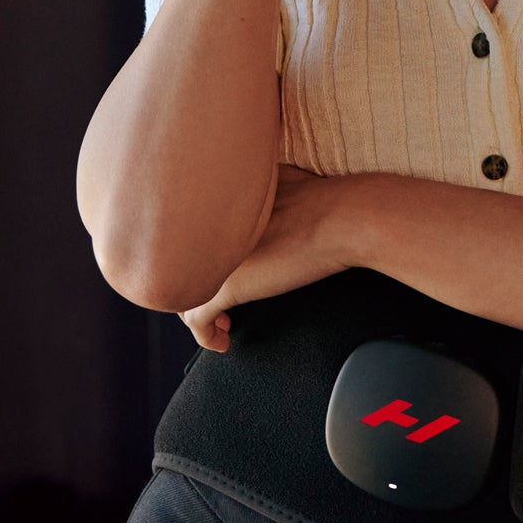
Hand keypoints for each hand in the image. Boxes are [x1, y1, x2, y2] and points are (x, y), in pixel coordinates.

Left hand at [178, 163, 364, 352]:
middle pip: (179, 261)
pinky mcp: (227, 287)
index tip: (211, 267)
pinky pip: (197, 320)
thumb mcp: (275, 182)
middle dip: (194, 282)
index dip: (194, 253)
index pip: (184, 232)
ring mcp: (213, 257)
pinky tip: (222, 340)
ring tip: (219, 320)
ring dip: (197, 309)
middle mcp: (204, 226)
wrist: (343, 217)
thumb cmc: (324, 199)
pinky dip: (206, 335)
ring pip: (183, 290)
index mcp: (215, 199)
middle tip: (212, 297)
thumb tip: (257, 193)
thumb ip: (252, 190)